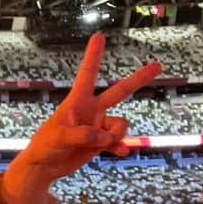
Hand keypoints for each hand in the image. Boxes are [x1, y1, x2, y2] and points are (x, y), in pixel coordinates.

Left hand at [0, 33, 161, 203]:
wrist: (44, 167)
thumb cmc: (45, 146)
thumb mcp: (60, 137)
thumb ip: (84, 135)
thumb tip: (107, 138)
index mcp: (77, 102)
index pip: (87, 74)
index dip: (93, 56)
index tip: (99, 36)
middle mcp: (91, 110)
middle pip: (119, 92)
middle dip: (139, 79)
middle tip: (158, 65)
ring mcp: (98, 126)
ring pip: (120, 125)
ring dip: (114, 136)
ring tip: (99, 145)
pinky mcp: (100, 143)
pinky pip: (119, 142)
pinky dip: (120, 147)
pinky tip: (120, 152)